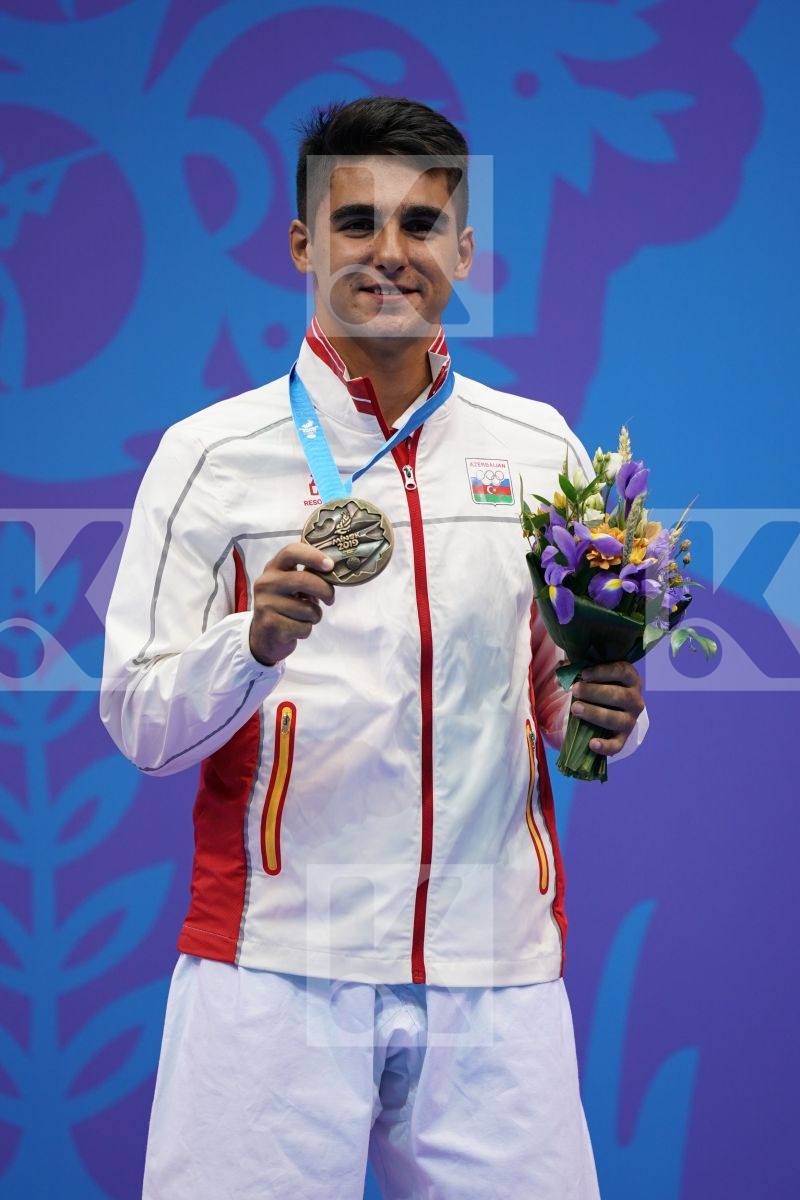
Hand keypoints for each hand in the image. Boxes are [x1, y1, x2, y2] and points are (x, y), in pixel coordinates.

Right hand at [249, 543, 335, 666]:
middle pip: (304, 579)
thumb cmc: (285, 607)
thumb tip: (333, 571)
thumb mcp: (292, 587)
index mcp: (273, 568)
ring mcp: (265, 603)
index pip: (291, 552)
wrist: (264, 637)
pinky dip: (306, 630)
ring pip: (307, 609)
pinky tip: (295, 629)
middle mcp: (266, 583)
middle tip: (330, 598)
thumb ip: (308, 576)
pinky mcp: (270, 624)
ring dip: (314, 616)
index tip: (330, 565)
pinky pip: (303, 627)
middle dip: (325, 590)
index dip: (314, 556)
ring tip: (304, 618)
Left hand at [570, 661, 643, 755]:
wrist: (611, 708)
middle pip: (618, 696)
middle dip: (594, 692)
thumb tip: (563, 667)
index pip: (622, 671)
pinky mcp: (623, 738)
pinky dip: (606, 746)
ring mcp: (630, 720)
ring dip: (595, 714)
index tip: (583, 674)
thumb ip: (581, 667)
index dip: (603, 672)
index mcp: (631, 679)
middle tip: (575, 690)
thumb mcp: (594, 673)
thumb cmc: (601, 685)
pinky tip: (592, 744)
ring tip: (575, 709)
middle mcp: (635, 700)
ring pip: (616, 719)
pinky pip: (617, 745)